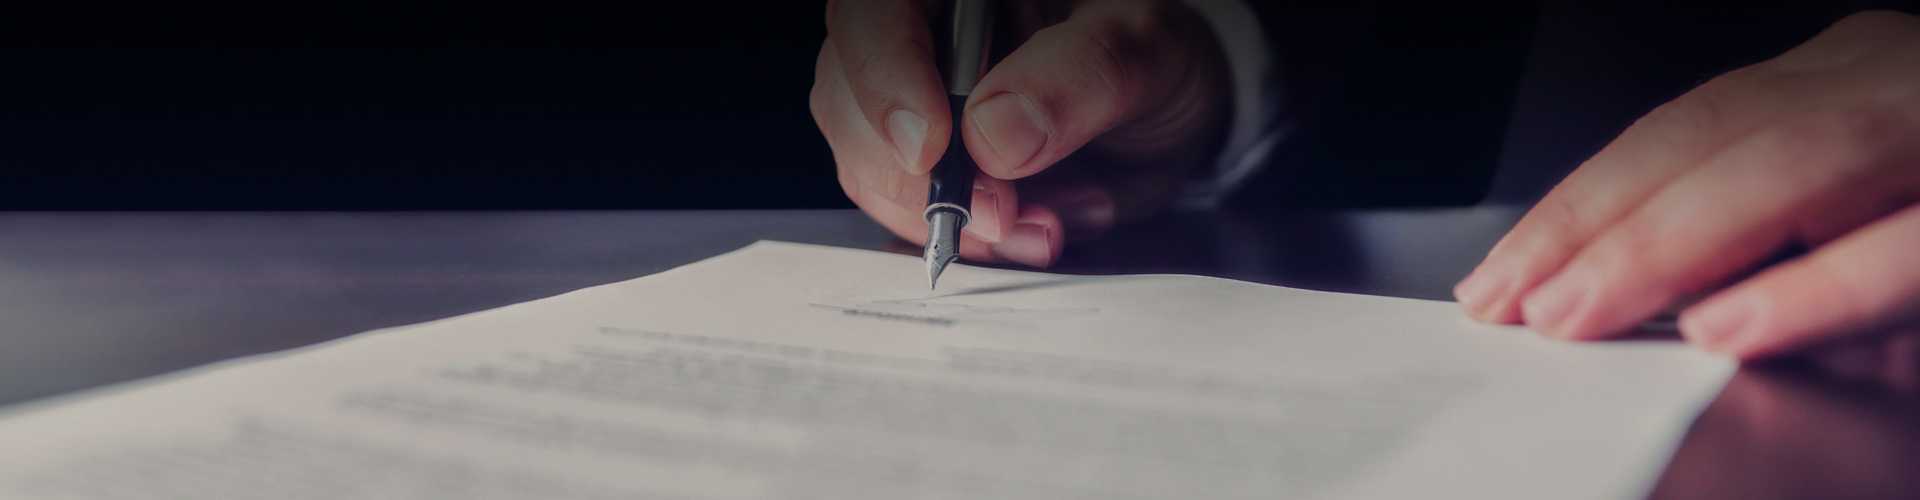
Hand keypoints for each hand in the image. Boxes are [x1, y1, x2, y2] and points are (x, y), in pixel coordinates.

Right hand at [811, 0, 1229, 266]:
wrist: (1167, 120)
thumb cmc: (1154, 61)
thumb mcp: (1148, 53)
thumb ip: (1080, 78)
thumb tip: (991, 133)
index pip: (873, 13)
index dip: (882, 77)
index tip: (930, 149)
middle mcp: (917, 33)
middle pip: (848, 98)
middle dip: (920, 177)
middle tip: (1005, 213)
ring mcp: (907, 99)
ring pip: (869, 165)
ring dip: (949, 219)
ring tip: (1045, 225)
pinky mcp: (919, 165)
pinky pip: (904, 211)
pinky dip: (966, 240)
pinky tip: (1033, 232)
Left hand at [1454, 11, 1919, 359]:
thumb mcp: (1852, 211)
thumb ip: (1756, 241)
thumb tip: (1637, 307)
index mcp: (1841, 80)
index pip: (1680, 131)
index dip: (1579, 205)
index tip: (1500, 275)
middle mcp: (1884, 83)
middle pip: (1711, 137)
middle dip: (1597, 227)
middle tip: (1515, 304)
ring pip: (1790, 167)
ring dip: (1666, 249)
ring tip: (1579, 315)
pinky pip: (1900, 248)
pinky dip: (1810, 292)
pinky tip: (1729, 330)